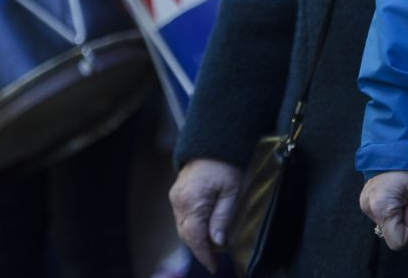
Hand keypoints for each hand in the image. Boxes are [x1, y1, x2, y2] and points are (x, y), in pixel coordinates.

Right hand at [170, 158, 243, 273]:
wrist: (213, 141)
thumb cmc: (227, 164)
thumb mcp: (232, 190)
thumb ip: (222, 217)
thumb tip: (217, 242)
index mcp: (191, 201)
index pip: (195, 237)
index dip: (204, 255)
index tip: (213, 267)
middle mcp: (178, 201)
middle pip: (187, 235)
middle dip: (201, 248)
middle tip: (217, 257)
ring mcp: (175, 197)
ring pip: (183, 228)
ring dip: (196, 238)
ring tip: (213, 245)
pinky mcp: (177, 194)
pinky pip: (182, 218)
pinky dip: (193, 227)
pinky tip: (205, 229)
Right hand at [360, 170, 407, 257]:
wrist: (398, 144)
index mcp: (380, 206)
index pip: (398, 242)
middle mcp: (368, 207)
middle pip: (392, 232)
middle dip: (406, 220)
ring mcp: (365, 202)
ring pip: (388, 223)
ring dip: (400, 213)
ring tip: (405, 194)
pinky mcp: (366, 199)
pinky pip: (383, 213)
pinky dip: (393, 207)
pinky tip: (397, 193)